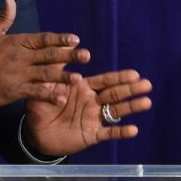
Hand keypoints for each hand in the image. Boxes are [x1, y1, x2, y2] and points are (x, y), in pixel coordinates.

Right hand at [0, 0, 89, 108]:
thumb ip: (4, 17)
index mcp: (16, 42)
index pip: (42, 38)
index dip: (60, 38)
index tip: (76, 39)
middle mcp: (20, 57)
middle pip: (49, 55)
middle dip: (69, 55)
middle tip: (87, 55)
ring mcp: (18, 74)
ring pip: (45, 74)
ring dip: (63, 76)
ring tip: (79, 78)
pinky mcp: (14, 90)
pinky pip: (35, 92)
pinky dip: (48, 95)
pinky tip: (61, 97)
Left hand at [23, 69, 152, 156]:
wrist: (34, 132)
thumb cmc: (40, 105)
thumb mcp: (46, 83)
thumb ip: (58, 66)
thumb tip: (68, 44)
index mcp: (84, 88)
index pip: (105, 81)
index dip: (120, 78)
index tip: (135, 73)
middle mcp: (93, 102)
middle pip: (115, 94)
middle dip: (131, 89)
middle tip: (147, 84)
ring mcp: (94, 119)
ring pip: (116, 112)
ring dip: (132, 107)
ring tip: (146, 102)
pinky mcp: (91, 135)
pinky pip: (108, 133)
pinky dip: (120, 132)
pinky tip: (133, 130)